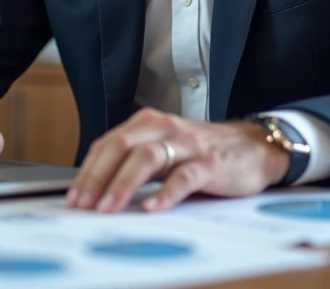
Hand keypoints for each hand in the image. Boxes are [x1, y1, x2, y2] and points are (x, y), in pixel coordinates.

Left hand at [66, 108, 288, 213]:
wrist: (254, 146)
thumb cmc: (204, 151)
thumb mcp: (166, 148)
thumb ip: (137, 161)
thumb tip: (99, 189)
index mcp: (150, 123)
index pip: (109, 142)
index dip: (89, 169)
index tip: (74, 195)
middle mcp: (166, 128)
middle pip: (122, 146)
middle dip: (98, 177)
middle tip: (84, 204)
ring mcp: (189, 145)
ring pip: (148, 158)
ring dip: (123, 183)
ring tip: (108, 207)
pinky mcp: (211, 164)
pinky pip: (184, 176)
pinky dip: (165, 192)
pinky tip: (152, 207)